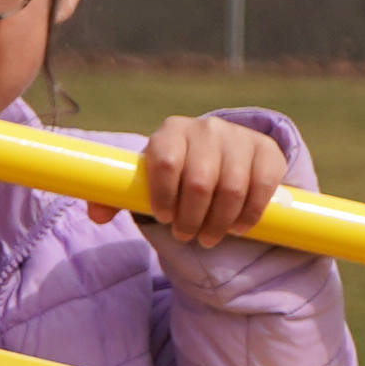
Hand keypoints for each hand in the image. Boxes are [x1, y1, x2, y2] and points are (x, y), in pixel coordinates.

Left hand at [103, 111, 293, 243]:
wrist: (221, 153)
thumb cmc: (176, 172)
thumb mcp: (148, 180)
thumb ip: (119, 197)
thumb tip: (97, 216)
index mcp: (171, 131)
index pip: (165, 162)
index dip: (163, 195)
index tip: (163, 218)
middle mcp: (206, 128)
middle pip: (200, 181)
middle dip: (191, 218)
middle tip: (186, 236)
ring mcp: (239, 137)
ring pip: (232, 188)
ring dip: (219, 222)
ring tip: (209, 237)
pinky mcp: (266, 151)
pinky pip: (262, 187)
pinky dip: (249, 214)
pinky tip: (238, 227)